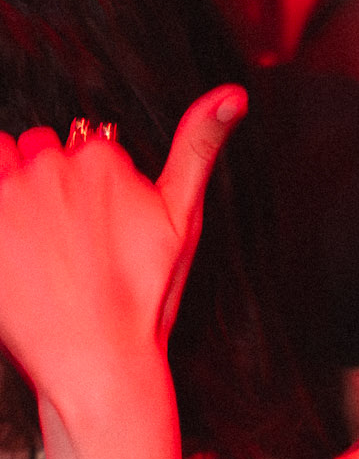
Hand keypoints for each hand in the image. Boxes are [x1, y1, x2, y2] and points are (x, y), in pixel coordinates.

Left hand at [0, 84, 244, 414]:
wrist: (101, 365)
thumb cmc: (146, 301)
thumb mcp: (183, 223)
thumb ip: (199, 148)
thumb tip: (234, 92)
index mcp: (103, 158)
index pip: (83, 150)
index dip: (90, 192)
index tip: (101, 236)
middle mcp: (54, 163)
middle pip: (39, 150)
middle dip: (49, 187)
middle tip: (70, 249)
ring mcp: (13, 189)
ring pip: (4, 161)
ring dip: (15, 192)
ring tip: (39, 249)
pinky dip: (1, 210)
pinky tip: (16, 249)